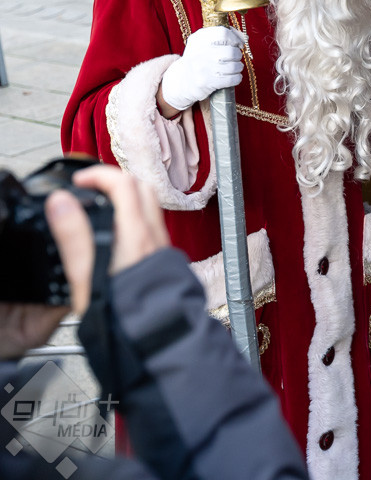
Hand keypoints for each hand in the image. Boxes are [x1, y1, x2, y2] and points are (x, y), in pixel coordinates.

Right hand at [0, 165, 168, 358]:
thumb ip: (74, 235)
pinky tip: (118, 234)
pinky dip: (135, 217)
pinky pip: (152, 226)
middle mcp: (155, 236)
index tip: (79, 182)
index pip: (123, 184)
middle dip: (116, 180)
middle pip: (142, 189)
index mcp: (136, 234)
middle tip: (92, 188)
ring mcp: (162, 246)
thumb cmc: (123, 315)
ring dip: (127, 198)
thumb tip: (61, 201)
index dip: (99, 175)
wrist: (156, 340)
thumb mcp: (87, 276)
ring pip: (150, 207)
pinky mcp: (163, 259)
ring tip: (102, 208)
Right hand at [159, 26, 245, 114]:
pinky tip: (233, 76)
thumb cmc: (201, 59)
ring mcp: (201, 68)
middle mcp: (198, 52)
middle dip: (237, 55)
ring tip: (234, 67)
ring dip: (238, 67)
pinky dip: (237, 78)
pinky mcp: (206, 82)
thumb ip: (226, 35)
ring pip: (234, 66)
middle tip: (234, 58)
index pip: (223, 33)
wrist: (183, 80)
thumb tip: (244, 37)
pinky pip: (232, 79)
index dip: (235, 38)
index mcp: (198, 39)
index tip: (237, 44)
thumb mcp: (206, 43)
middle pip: (231, 51)